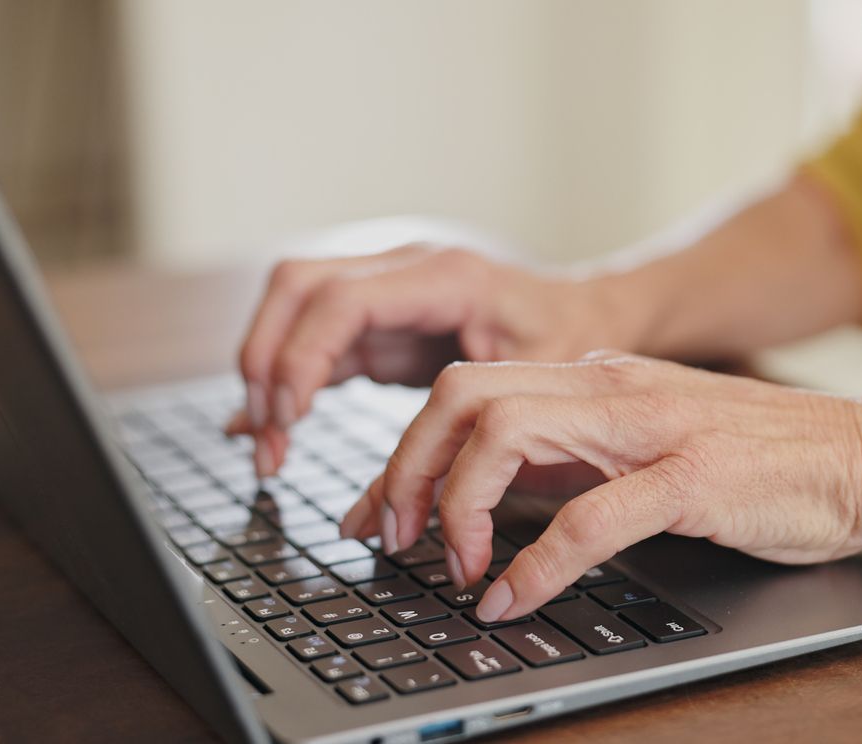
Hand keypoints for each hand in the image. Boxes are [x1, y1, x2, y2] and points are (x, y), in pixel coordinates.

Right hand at [228, 244, 617, 474]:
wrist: (595, 314)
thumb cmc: (571, 351)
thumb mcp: (524, 400)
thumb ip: (453, 448)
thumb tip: (384, 514)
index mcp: (446, 278)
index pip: (342, 299)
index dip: (302, 357)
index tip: (289, 417)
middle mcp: (407, 268)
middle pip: (296, 285)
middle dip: (266, 359)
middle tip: (267, 436)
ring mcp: (389, 287)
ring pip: (293, 305)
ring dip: (268, 370)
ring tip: (268, 445)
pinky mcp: (383, 318)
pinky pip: (316, 337)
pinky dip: (289, 379)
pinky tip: (269, 426)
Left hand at [338, 352, 861, 624]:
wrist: (861, 455)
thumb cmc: (760, 458)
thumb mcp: (646, 441)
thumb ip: (573, 453)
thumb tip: (491, 491)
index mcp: (594, 376)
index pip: (467, 387)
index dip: (404, 451)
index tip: (377, 510)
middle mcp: (610, 386)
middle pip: (464, 394)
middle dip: (406, 467)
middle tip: (392, 536)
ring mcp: (649, 426)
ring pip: (508, 434)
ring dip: (459, 507)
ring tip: (453, 567)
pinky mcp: (691, 477)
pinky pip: (590, 516)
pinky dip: (536, 564)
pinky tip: (513, 598)